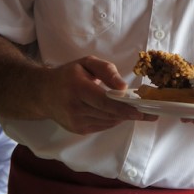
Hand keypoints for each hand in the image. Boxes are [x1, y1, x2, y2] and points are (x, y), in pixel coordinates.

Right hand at [39, 55, 157, 134]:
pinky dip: (113, 119)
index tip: (141, 110)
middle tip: (151, 114)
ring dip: (123, 117)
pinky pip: (102, 126)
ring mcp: (75, 122)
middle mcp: (75, 107)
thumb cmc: (68, 75)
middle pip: (109, 114)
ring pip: (108, 122)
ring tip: (138, 112)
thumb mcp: (86, 63)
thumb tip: (123, 86)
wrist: (42, 94)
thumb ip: (106, 70)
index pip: (104, 101)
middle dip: (131, 114)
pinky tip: (119, 113)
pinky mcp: (78, 130)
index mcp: (77, 88)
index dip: (124, 108)